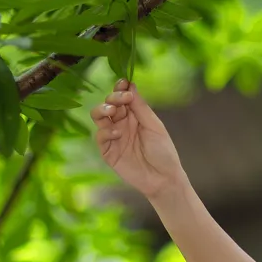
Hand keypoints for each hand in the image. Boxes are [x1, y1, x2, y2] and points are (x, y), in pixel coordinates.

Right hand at [90, 79, 188, 200]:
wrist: (163, 178)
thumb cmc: (163, 152)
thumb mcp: (154, 125)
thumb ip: (140, 107)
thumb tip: (130, 85)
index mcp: (134, 115)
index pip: (122, 97)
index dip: (120, 88)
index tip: (123, 83)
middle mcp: (122, 123)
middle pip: (109, 103)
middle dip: (113, 97)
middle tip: (123, 99)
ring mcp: (114, 137)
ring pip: (98, 116)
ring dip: (103, 110)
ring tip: (113, 111)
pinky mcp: (108, 152)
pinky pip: (100, 136)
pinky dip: (106, 131)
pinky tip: (117, 132)